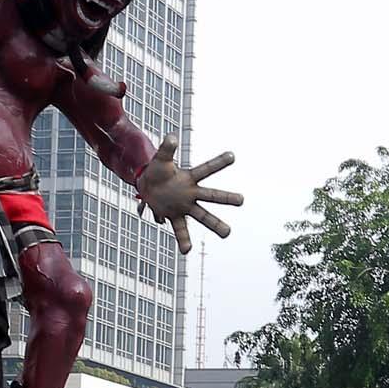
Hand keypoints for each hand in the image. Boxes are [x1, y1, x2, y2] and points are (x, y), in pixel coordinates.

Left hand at [135, 138, 241, 254]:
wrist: (147, 186)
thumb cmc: (157, 171)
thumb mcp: (160, 159)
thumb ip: (167, 149)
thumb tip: (172, 137)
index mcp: (190, 178)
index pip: (206, 169)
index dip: (219, 162)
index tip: (232, 155)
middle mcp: (191, 194)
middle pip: (212, 196)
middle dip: (226, 197)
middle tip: (241, 200)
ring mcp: (185, 207)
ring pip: (202, 216)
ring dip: (215, 224)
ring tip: (227, 233)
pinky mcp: (175, 217)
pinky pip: (181, 230)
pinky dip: (183, 240)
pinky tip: (187, 250)